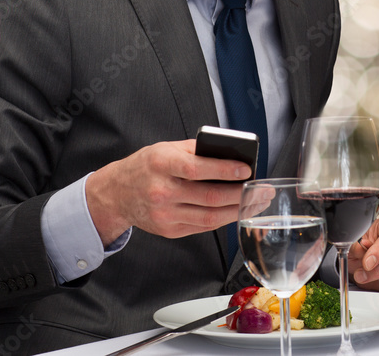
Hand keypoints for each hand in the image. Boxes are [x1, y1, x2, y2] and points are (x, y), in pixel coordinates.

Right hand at [86, 139, 251, 244]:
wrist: (117, 194)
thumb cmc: (146, 166)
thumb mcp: (166, 148)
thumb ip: (196, 150)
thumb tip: (231, 155)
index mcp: (161, 164)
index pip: (197, 168)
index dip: (225, 170)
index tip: (247, 169)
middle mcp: (162, 191)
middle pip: (209, 197)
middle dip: (241, 195)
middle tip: (262, 190)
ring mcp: (165, 214)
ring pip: (210, 217)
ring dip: (238, 210)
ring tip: (256, 202)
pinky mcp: (169, 230)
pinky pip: (203, 226)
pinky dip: (223, 218)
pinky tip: (236, 211)